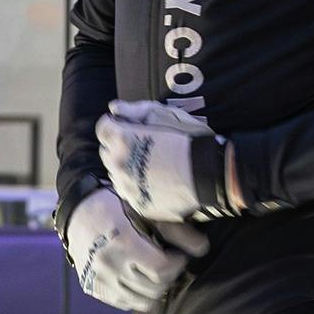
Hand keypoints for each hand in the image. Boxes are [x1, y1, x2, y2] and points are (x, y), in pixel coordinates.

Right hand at [62, 188, 209, 312]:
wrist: (77, 212)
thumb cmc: (114, 207)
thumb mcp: (144, 211)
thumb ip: (176, 230)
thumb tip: (203, 249)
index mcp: (123, 244)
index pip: (162, 270)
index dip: (177, 263)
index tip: (177, 255)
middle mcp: (109, 265)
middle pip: (155, 287)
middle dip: (168, 276)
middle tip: (167, 263)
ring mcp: (99, 279)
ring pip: (142, 301)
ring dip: (155, 288)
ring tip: (154, 272)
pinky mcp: (93, 288)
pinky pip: (125, 303)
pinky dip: (136, 295)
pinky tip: (138, 279)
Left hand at [95, 100, 234, 222]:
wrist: (210, 175)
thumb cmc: (188, 139)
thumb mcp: (165, 114)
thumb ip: (134, 110)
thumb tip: (113, 109)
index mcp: (121, 139)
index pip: (103, 128)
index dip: (116, 125)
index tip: (129, 127)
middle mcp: (118, 164)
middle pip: (107, 151)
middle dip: (118, 146)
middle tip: (141, 145)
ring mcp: (127, 187)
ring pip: (116, 173)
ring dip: (125, 167)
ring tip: (149, 164)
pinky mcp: (138, 204)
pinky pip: (129, 192)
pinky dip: (136, 185)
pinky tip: (153, 181)